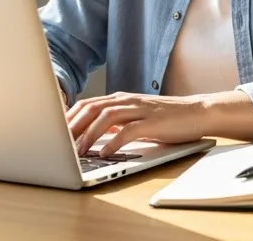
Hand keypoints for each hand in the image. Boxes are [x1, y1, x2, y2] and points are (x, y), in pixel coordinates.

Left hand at [67, 92, 208, 154]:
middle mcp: (128, 101)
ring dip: (89, 135)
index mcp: (122, 99)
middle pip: (92, 108)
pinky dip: (114, 141)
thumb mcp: (137, 117)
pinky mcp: (153, 122)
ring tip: (78, 152)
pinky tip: (104, 153)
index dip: (69, 118)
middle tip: (59, 143)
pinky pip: (128, 130)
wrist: (198, 112)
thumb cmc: (167, 118)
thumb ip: (116, 121)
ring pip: (107, 117)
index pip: (88, 104)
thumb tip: (91, 132)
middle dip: (73, 126)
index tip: (55, 133)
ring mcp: (141, 110)